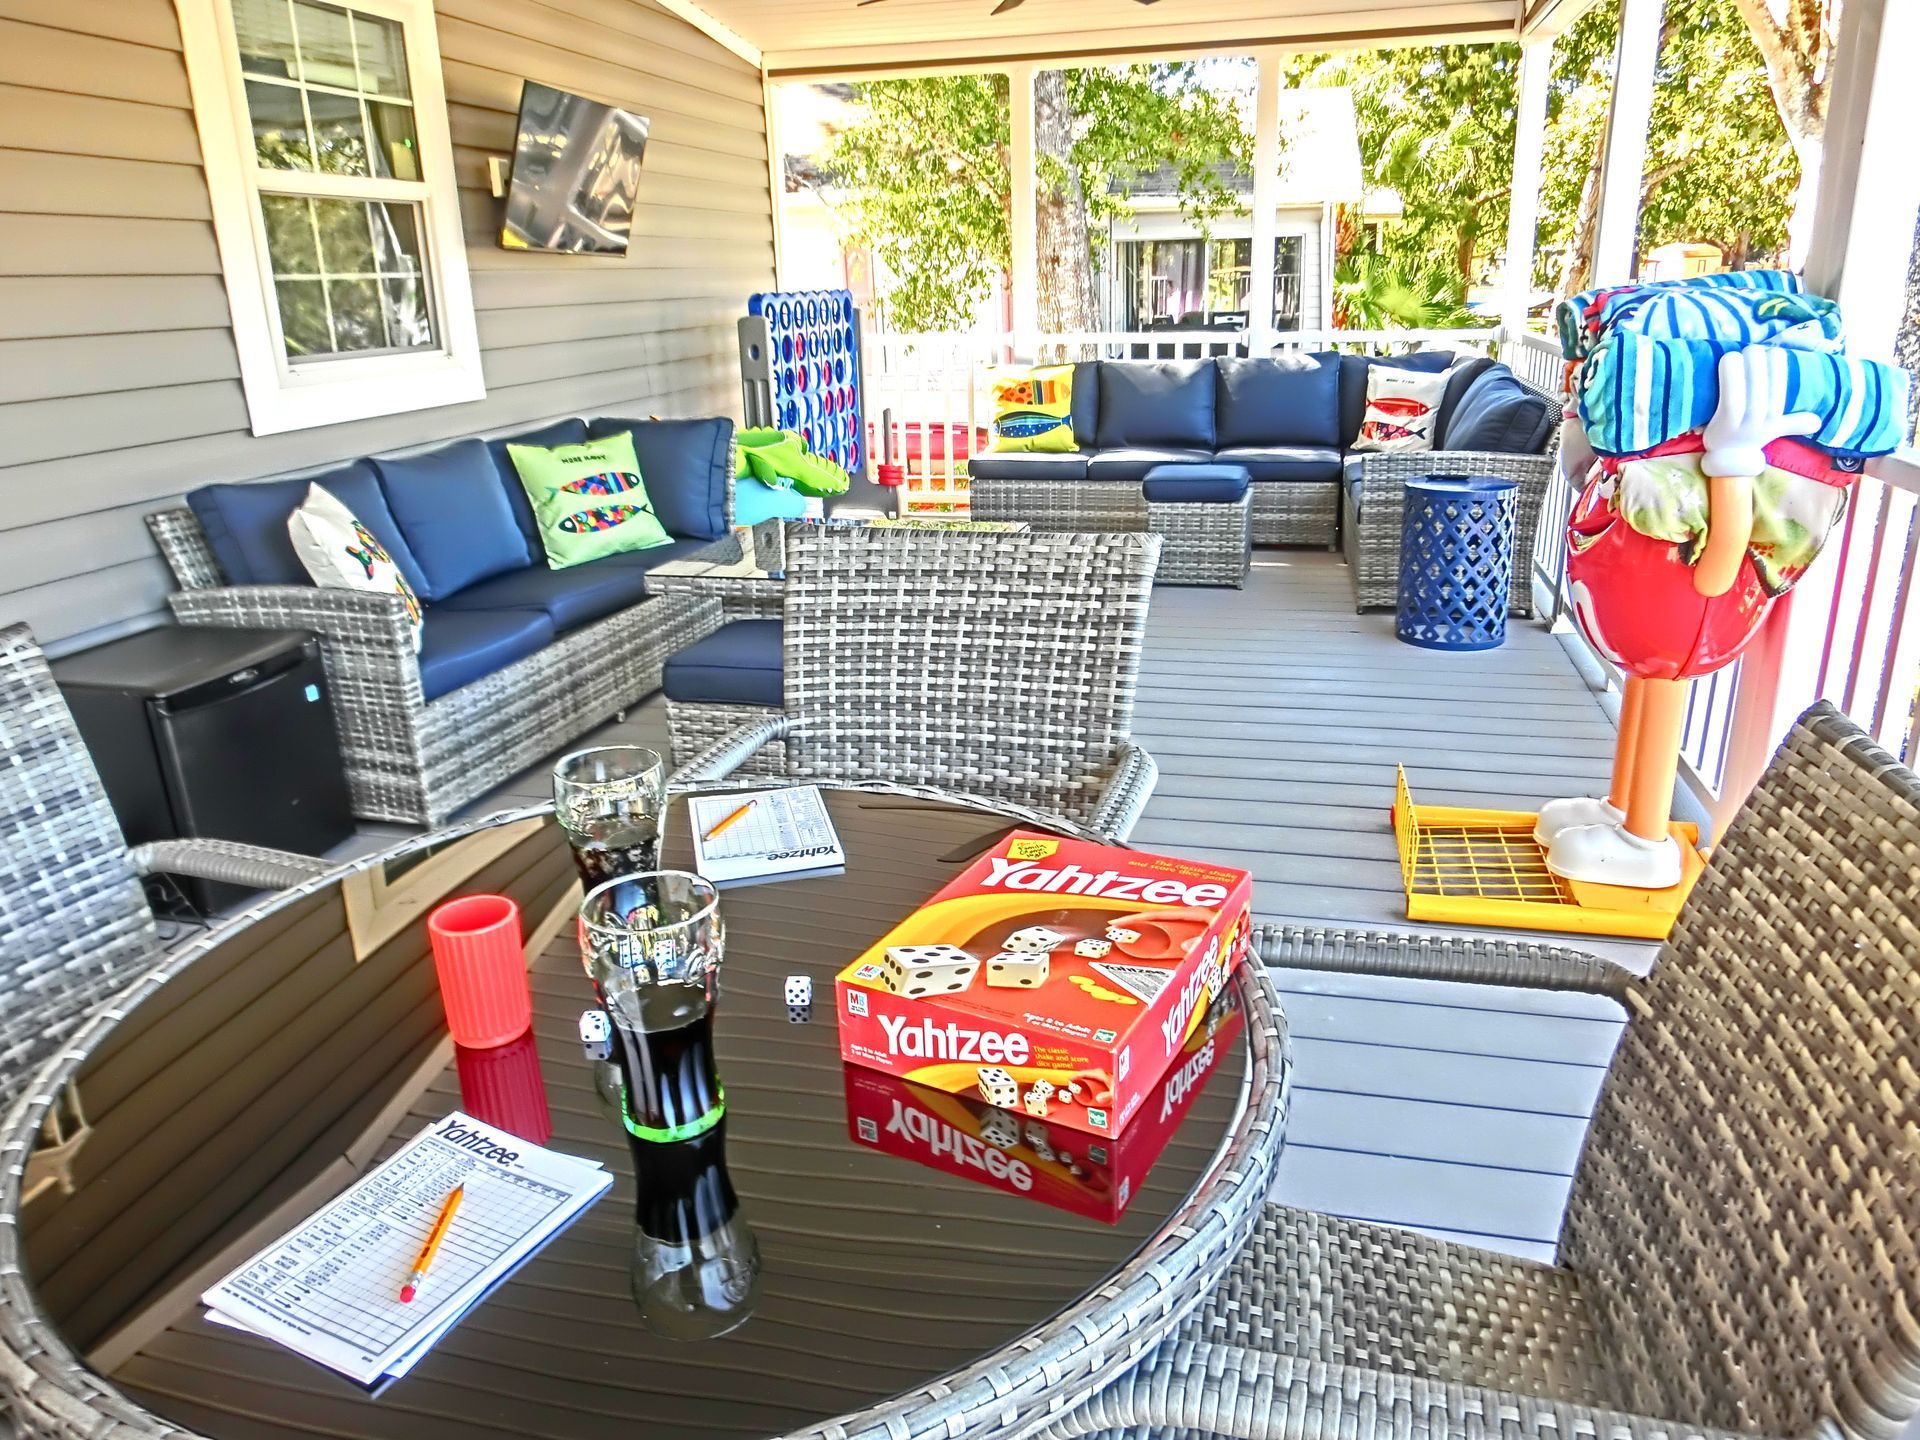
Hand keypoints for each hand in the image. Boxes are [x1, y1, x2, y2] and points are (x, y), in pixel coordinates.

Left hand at [1701, 345, 1821, 477]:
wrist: (1727, 459)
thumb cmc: (1749, 437)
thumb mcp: (1775, 429)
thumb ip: (1795, 423)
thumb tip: (1817, 422)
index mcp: (1776, 416)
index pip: (1781, 382)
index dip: (1777, 362)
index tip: (1769, 352)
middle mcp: (1764, 420)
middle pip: (1766, 382)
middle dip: (1759, 359)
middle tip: (1751, 350)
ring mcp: (1745, 423)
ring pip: (1752, 388)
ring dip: (1747, 365)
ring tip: (1740, 353)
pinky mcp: (1726, 423)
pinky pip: (1732, 396)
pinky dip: (1731, 376)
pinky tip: (1728, 360)